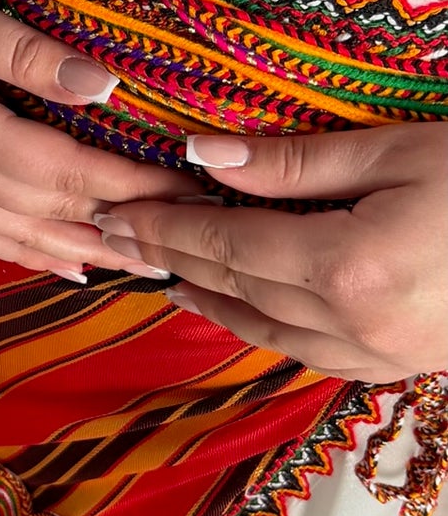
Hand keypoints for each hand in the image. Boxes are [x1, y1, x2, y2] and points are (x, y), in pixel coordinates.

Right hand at [0, 0, 199, 280]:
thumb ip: (26, 53)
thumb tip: (102, 84)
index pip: (66, 173)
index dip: (130, 185)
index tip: (187, 189)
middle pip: (53, 213)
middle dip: (125, 226)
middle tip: (191, 236)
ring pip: (25, 236)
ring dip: (90, 253)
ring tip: (149, 267)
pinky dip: (33, 254)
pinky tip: (69, 266)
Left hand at [98, 124, 447, 381]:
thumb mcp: (398, 150)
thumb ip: (295, 162)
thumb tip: (205, 155)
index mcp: (347, 266)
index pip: (226, 244)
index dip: (164, 226)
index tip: (114, 210)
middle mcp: (355, 325)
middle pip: (237, 289)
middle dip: (172, 259)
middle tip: (114, 235)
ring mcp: (381, 356)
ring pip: (267, 333)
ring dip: (209, 299)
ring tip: (163, 270)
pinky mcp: (402, 365)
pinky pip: (309, 353)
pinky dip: (263, 328)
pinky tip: (242, 306)